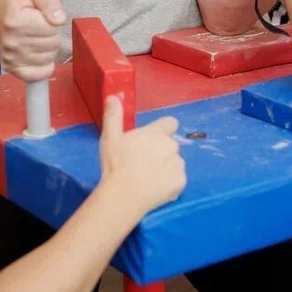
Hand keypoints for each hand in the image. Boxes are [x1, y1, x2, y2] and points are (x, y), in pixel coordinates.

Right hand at [0, 0, 66, 82]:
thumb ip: (51, 2)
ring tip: (35, 36)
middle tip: (38, 26)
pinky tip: (36, 54)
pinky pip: (36, 76)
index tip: (41, 15)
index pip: (52, 29)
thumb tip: (59, 20)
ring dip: (47, 49)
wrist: (5, 3)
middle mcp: (11, 41)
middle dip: (51, 35)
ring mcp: (9, 56)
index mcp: (16, 21)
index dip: (52, 21)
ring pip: (48, 59)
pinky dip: (42, 67)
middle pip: (52, 45)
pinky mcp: (10, 67)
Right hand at [98, 95, 185, 217]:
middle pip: (170, 145)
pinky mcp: (181, 183)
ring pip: (175, 163)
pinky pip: (177, 180)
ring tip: (147, 178)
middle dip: (161, 152)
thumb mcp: (110, 138)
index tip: (153, 140)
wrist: (123, 195)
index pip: (171, 123)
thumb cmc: (115, 165)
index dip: (163, 130)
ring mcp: (178, 165)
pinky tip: (154, 189)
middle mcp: (171, 146)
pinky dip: (169, 184)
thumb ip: (114, 116)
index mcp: (156, 133)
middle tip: (142, 163)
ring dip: (166, 168)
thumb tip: (113, 96)